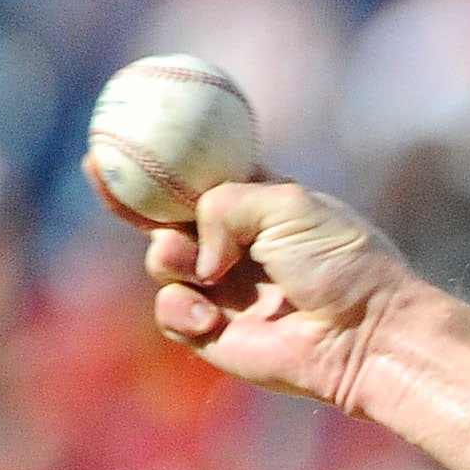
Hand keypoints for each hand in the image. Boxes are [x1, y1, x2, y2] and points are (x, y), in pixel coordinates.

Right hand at [102, 166, 420, 414]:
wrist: (367, 334)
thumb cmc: (341, 263)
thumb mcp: (285, 204)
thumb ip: (223, 203)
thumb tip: (197, 249)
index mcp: (258, 206)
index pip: (198, 178)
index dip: (158, 161)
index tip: (117, 134)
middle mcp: (237, 246)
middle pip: (165, 218)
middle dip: (131, 201)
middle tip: (102, 176)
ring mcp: (223, 290)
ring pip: (161, 262)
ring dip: (167, 258)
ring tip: (201, 269)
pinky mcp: (214, 334)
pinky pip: (170, 311)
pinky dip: (181, 308)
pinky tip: (211, 317)